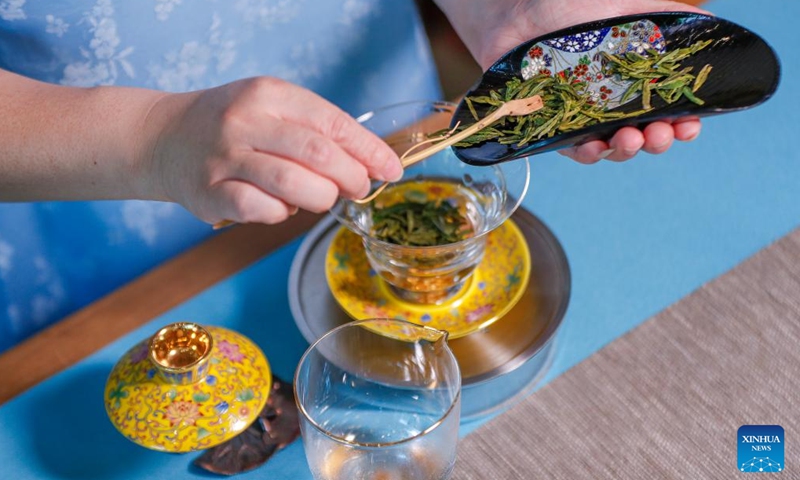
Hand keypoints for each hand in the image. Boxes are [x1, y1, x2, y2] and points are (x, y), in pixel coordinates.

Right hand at [140, 77, 402, 224]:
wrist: (163, 137)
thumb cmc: (233, 127)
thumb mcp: (272, 110)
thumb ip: (316, 131)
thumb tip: (371, 164)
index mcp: (269, 93)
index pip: (333, 122)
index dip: (369, 150)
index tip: (391, 170)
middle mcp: (245, 121)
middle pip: (318, 153)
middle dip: (351, 177)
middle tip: (359, 188)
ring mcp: (224, 157)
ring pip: (292, 183)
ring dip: (321, 197)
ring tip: (324, 198)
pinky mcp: (210, 192)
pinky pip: (261, 209)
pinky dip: (283, 214)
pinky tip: (283, 208)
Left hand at [435, 0, 710, 162]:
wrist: (519, 11)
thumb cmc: (572, 7)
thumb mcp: (628, 7)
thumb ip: (666, 16)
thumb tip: (708, 21)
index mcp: (636, 81)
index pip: (668, 111)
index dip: (683, 124)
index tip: (689, 127)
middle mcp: (613, 103)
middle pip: (643, 135)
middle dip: (657, 141)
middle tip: (659, 135)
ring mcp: (583, 116)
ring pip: (611, 147)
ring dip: (626, 149)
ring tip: (631, 139)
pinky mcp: (553, 126)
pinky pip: (572, 148)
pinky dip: (587, 152)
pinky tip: (594, 146)